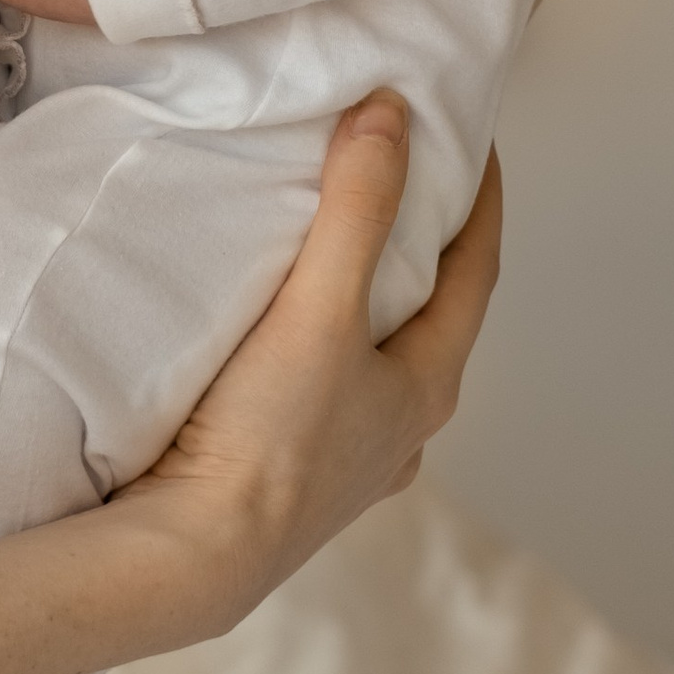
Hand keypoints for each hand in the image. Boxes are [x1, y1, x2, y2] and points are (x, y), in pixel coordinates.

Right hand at [109, 95, 502, 637]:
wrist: (192, 557)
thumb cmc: (267, 440)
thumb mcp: (319, 309)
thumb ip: (356, 210)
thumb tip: (391, 115)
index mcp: (429, 387)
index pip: (478, 271)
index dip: (481, 200)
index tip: (474, 140)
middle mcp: (403, 430)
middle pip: (432, 316)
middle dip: (422, 247)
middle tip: (399, 179)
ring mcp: (352, 463)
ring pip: (378, 362)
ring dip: (367, 304)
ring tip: (333, 251)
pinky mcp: (295, 481)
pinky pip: (325, 395)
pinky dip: (319, 350)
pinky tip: (282, 345)